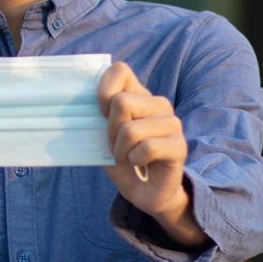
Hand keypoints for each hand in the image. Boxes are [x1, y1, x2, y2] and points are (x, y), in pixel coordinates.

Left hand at [98, 62, 205, 245]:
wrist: (147, 191)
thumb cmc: (123, 159)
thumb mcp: (103, 135)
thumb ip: (97, 116)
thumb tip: (82, 104)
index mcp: (139, 95)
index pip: (119, 70)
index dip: (103, 91)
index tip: (101, 114)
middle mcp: (158, 103)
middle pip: (121, 102)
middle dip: (110, 130)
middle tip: (116, 145)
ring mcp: (172, 123)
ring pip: (131, 129)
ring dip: (121, 150)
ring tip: (128, 156)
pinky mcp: (180, 146)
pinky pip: (147, 148)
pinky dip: (135, 159)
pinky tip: (140, 163)